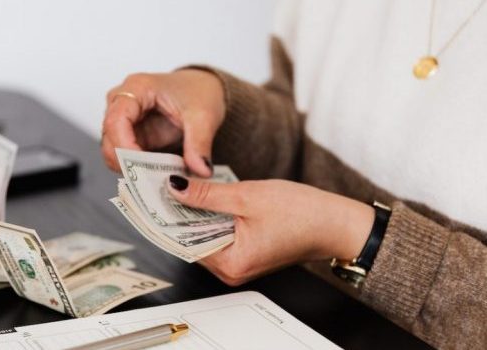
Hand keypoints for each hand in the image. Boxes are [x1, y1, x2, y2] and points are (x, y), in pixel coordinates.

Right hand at [101, 69, 224, 176]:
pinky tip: (157, 176)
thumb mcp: (204, 116)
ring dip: (132, 169)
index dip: (124, 146)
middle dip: (127, 163)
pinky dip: (139, 170)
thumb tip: (200, 170)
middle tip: (151, 180)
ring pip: (113, 152)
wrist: (204, 89)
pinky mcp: (131, 136)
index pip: (116, 120)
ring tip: (158, 179)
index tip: (141, 167)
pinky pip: (126, 158)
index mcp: (137, 88)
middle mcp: (122, 102)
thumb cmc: (199, 91)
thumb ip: (200, 143)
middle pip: (109, 139)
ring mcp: (124, 121)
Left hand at [167, 175, 374, 285]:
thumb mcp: (247, 196)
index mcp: (231, 263)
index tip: (151, 196)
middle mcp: (231, 271)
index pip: (182, 241)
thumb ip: (207, 194)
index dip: (166, 217)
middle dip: (178, 213)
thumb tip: (175, 188)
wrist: (336, 223)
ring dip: (194, 213)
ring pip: (204, 236)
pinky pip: (219, 236)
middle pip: (191, 240)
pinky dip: (211, 217)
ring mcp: (239, 264)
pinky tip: (206, 197)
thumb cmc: (303, 214)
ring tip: (183, 186)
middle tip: (163, 184)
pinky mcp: (246, 253)